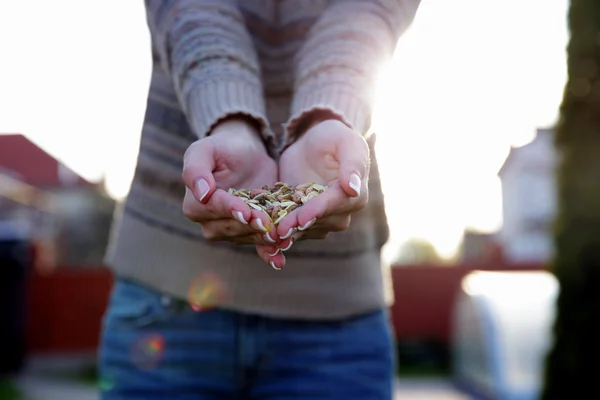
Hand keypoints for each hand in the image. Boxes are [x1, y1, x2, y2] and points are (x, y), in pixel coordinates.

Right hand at [181, 117, 280, 245]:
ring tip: (279, 237)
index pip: (213, 208)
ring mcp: (230, 229)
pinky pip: (257, 246)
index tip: (246, 211)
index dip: (230, 210)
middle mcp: (210, 222)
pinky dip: (268, 254)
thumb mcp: (205, 149)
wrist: (245, 153)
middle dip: (250, 226)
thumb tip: (201, 192)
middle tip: (268, 224)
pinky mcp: (250, 232)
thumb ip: (196, 168)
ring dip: (262, 238)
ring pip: (246, 237)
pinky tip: (279, 260)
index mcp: (196, 203)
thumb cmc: (222, 148)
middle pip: (231, 226)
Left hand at [255, 119, 369, 267]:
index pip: (335, 205)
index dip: (317, 212)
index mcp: (356, 196)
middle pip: (318, 222)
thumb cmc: (334, 138)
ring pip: (303, 229)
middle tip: (278, 231)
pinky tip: (262, 239)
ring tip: (267, 236)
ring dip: (286, 233)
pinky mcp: (301, 219)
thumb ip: (352, 164)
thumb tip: (353, 189)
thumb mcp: (346, 143)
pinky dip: (277, 232)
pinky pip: (290, 228)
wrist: (314, 143)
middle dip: (297, 226)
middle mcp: (341, 213)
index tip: (301, 219)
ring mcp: (321, 219)